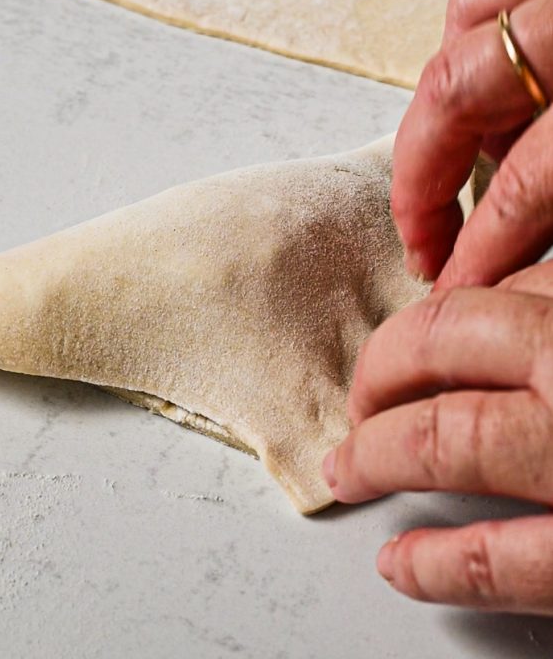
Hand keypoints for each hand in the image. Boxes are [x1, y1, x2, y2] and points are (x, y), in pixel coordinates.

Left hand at [321, 261, 552, 613]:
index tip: (414, 339)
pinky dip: (436, 564)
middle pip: (440, 342)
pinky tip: (399, 562)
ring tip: (345, 469)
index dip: (433, 319)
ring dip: (375, 454)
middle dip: (383, 370)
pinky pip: (500, 557)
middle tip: (361, 397)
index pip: (486, 289)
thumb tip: (509, 298)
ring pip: (445, 438)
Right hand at [391, 0, 552, 288]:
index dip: (484, 247)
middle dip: (428, 181)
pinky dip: (470, 42)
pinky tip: (491, 94)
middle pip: (461, 89)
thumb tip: (519, 248)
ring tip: (466, 172)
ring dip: (447, 108)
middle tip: (426, 246)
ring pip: (463, 26)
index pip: (527, 181)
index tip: (457, 287)